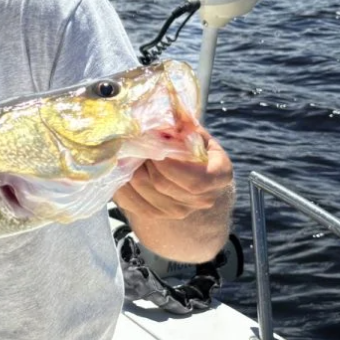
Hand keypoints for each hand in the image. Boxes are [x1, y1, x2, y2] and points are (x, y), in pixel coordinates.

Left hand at [115, 130, 233, 220]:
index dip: (169, 166)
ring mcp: (181, 210)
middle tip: (132, 146)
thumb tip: (160, 124)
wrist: (185, 167)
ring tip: (126, 155)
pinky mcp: (159, 215)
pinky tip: (120, 171)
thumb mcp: (191, 130)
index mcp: (219, 176)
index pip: (195, 181)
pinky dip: (123, 187)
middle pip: (163, 185)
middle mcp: (204, 198)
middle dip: (144, 163)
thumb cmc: (189, 143)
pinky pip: (133, 204)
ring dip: (130, 172)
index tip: (153, 147)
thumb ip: (181, 126)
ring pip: (146, 192)